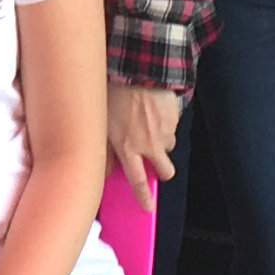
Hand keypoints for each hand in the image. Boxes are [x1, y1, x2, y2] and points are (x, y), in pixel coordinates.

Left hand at [106, 85, 180, 209]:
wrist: (135, 66)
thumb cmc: (112, 92)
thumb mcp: (100, 122)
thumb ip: (103, 148)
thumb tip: (104, 168)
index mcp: (128, 147)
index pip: (138, 182)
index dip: (143, 197)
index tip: (147, 207)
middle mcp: (149, 143)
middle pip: (166, 171)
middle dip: (161, 170)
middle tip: (153, 162)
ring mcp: (164, 130)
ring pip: (169, 146)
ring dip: (160, 141)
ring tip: (146, 123)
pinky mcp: (175, 116)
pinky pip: (172, 126)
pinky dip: (164, 122)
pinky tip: (151, 109)